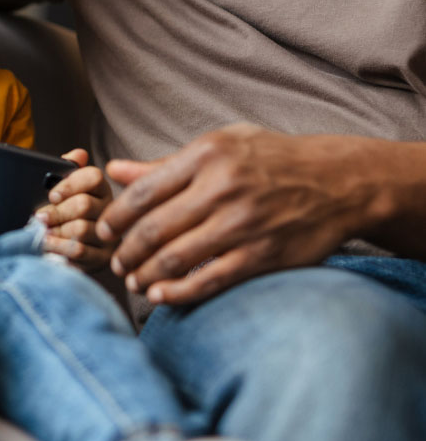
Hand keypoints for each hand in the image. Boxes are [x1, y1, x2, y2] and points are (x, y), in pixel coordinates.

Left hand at [36, 148, 114, 270]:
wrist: (69, 249)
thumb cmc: (64, 215)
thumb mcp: (63, 190)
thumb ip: (66, 170)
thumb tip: (78, 154)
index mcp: (101, 189)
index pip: (93, 177)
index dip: (70, 185)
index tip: (52, 195)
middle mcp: (109, 210)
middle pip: (84, 205)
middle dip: (56, 212)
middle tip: (39, 217)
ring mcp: (109, 235)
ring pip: (80, 229)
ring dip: (55, 231)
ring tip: (41, 233)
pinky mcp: (104, 257)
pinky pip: (80, 251)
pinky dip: (59, 247)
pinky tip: (48, 246)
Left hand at [96, 123, 389, 304]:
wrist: (336, 182)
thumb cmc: (271, 159)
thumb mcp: (221, 145)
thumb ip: (165, 164)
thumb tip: (115, 170)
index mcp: (207, 155)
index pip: (144, 191)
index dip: (115, 216)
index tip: (103, 229)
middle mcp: (222, 189)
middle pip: (153, 228)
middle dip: (125, 251)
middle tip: (115, 261)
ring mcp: (242, 225)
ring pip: (175, 258)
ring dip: (145, 275)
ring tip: (133, 280)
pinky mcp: (261, 256)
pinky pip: (209, 281)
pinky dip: (178, 293)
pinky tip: (160, 296)